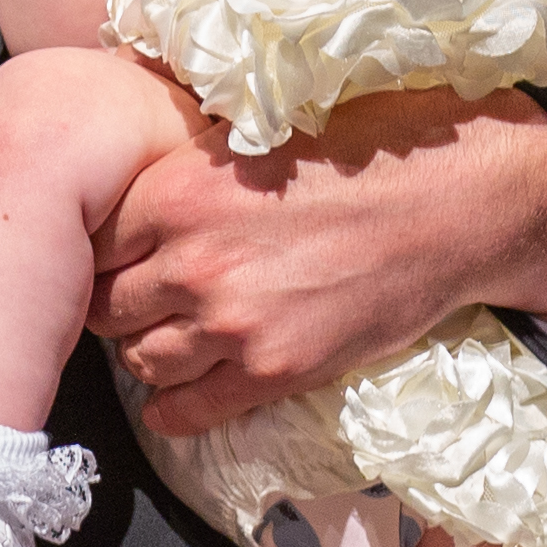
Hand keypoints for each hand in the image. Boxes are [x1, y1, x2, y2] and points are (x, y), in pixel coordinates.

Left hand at [93, 88, 546, 437]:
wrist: (451, 203)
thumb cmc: (364, 152)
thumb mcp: (258, 135)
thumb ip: (191, 168)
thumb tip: (140, 180)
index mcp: (179, 190)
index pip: (95, 237)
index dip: (101, 250)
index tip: (115, 258)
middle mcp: (193, 260)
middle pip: (108, 304)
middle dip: (117, 305)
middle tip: (133, 303)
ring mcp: (232, 322)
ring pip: (140, 360)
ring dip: (145, 354)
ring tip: (161, 342)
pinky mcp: (274, 369)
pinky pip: (189, 410)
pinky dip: (172, 411)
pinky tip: (174, 402)